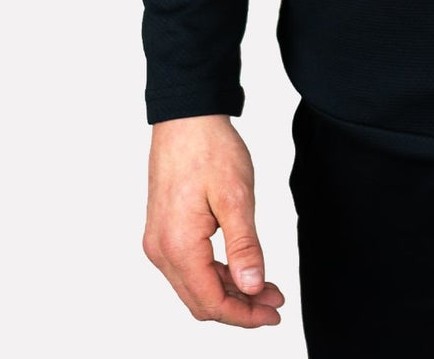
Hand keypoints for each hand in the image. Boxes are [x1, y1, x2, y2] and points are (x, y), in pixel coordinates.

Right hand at [142, 113, 285, 327]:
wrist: (186, 117)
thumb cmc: (210, 149)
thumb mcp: (236, 196)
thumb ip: (244, 246)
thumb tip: (252, 287)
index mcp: (177, 245)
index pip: (212, 302)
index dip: (244, 315)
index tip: (274, 314)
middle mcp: (161, 250)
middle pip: (201, 301)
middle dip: (239, 308)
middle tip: (275, 302)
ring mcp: (159, 241)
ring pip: (195, 286)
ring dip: (229, 292)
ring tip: (265, 287)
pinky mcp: (163, 231)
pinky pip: (189, 267)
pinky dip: (216, 274)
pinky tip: (241, 268)